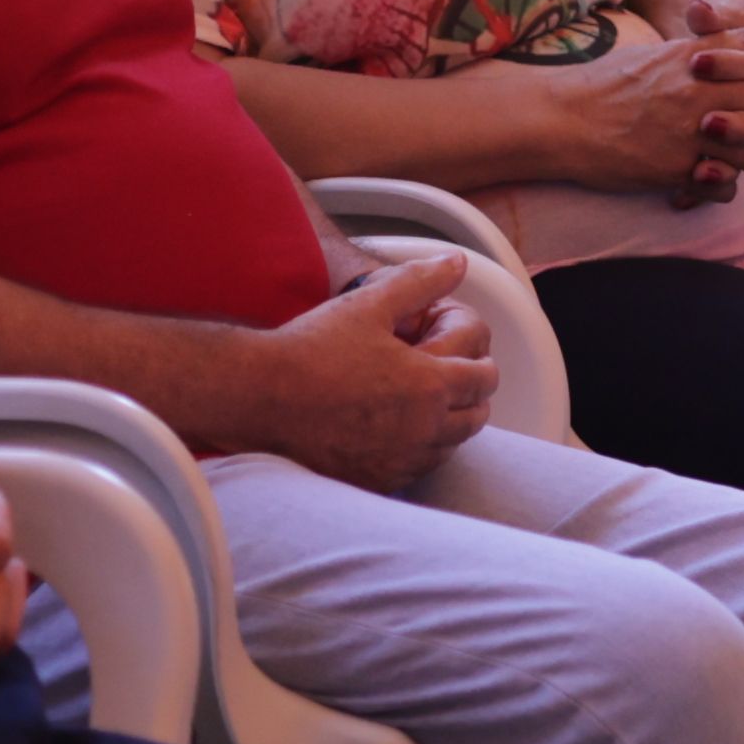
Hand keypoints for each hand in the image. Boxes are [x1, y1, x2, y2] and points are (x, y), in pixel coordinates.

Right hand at [258, 251, 498, 491]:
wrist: (257, 397)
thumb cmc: (311, 349)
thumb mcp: (369, 303)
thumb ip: (420, 282)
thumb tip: (457, 263)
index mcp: (431, 383)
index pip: (485, 375)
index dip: (473, 348)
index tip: (443, 332)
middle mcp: (424, 428)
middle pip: (477, 412)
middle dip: (467, 384)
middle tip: (436, 360)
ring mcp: (402, 459)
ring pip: (452, 443)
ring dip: (447, 417)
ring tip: (415, 390)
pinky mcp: (377, 479)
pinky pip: (418, 466)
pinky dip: (419, 445)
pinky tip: (394, 422)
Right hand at [541, 22, 743, 201]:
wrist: (561, 118)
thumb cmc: (605, 83)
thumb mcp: (658, 53)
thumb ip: (701, 46)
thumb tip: (732, 38)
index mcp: (701, 56)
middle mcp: (705, 90)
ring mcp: (694, 132)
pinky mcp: (679, 169)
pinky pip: (727, 187)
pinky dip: (723, 188)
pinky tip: (710, 180)